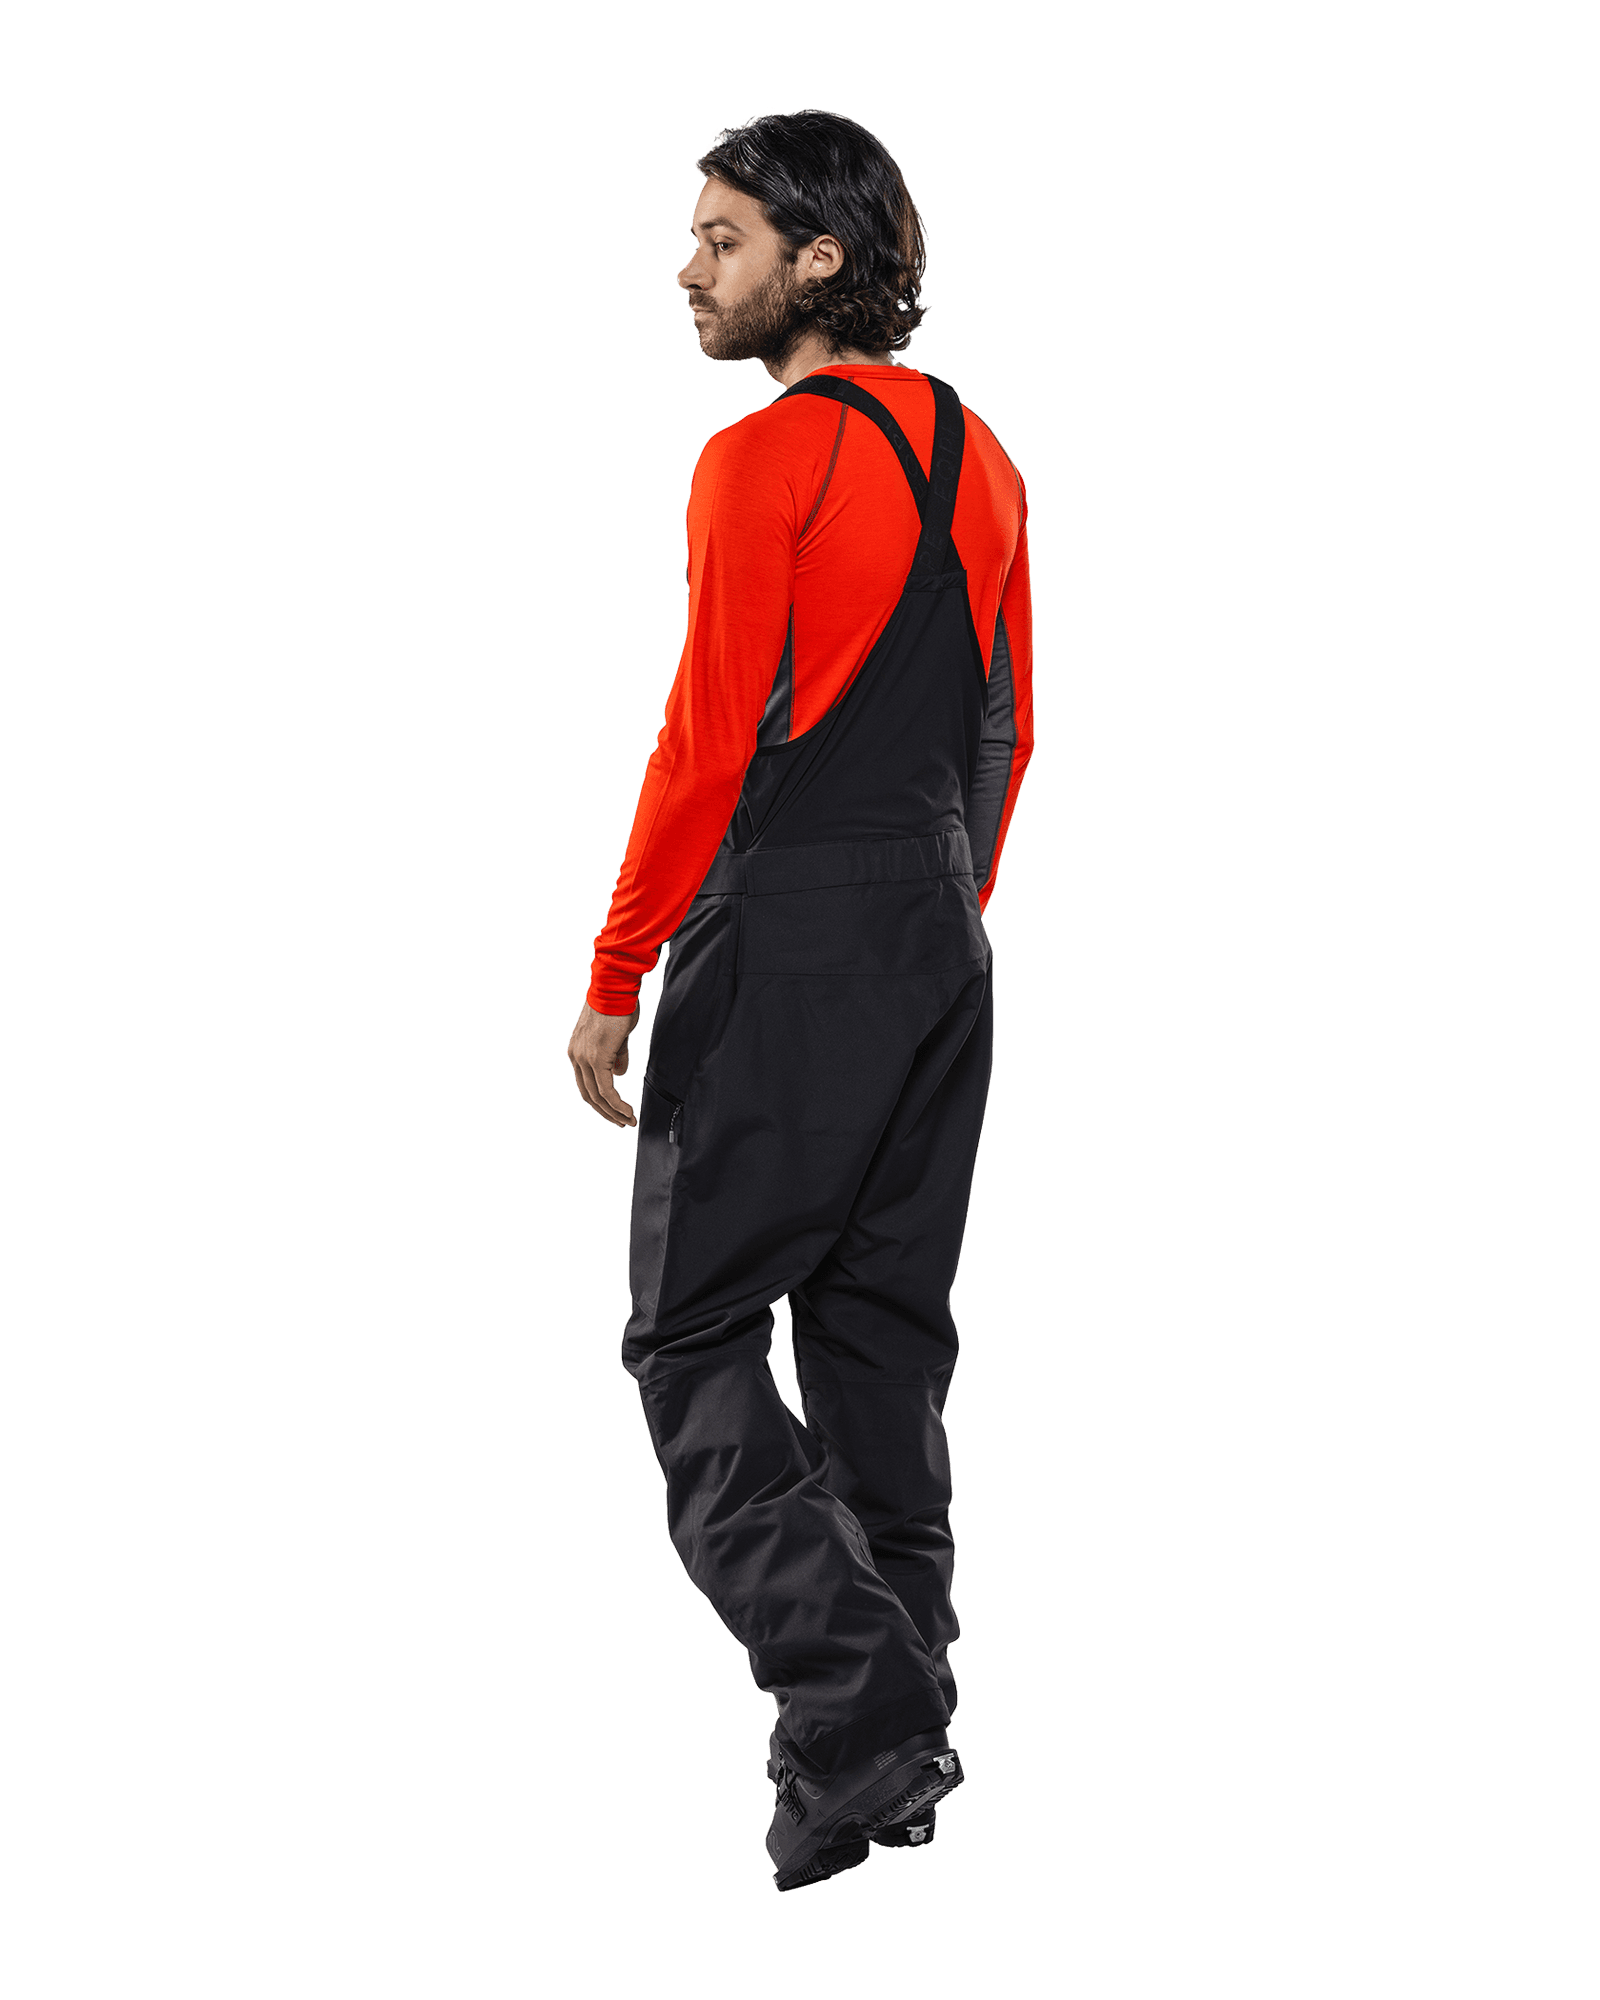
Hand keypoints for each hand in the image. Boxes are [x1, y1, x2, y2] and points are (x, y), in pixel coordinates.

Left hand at [566, 1000, 641, 1128]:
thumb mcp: (615, 1037)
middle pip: (588, 1095)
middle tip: (622, 1122)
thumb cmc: (617, 1006)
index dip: (600, 1101)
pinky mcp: (596, 1058)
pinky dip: (617, 1104)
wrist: (614, 989)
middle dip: (606, 1112)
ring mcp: (584, 1058)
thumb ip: (615, 1056)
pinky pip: (606, 1089)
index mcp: (576, 1051)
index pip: (585, 1084)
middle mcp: (575, 1057)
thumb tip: (618, 1074)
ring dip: (613, 1112)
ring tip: (628, 1120)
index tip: (615, 1111)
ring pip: (597, 1095)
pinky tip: (627, 1110)